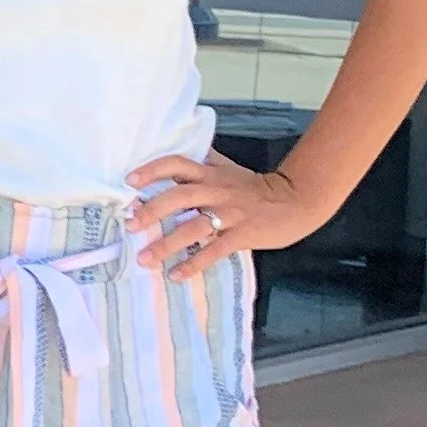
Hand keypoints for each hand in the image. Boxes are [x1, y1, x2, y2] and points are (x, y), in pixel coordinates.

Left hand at [127, 149, 318, 277]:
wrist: (297, 200)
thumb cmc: (257, 188)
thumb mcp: (230, 169)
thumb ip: (206, 163)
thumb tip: (184, 151)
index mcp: (211, 174)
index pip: (177, 164)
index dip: (152, 170)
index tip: (129, 181)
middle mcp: (217, 191)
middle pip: (180, 196)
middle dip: (153, 210)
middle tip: (130, 226)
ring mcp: (230, 213)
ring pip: (194, 227)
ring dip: (167, 244)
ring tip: (145, 259)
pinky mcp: (242, 235)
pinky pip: (214, 251)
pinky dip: (194, 263)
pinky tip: (176, 275)